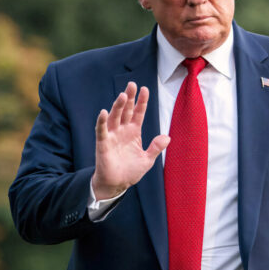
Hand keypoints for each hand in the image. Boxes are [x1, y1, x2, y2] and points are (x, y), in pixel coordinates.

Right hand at [90, 82, 168, 198]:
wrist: (117, 184)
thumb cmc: (131, 171)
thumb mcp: (147, 159)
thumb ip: (156, 147)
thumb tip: (167, 137)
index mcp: (133, 132)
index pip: (138, 113)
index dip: (141, 102)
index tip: (145, 89)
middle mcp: (122, 131)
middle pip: (126, 111)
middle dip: (129, 98)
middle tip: (132, 85)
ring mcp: (112, 136)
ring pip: (115, 117)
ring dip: (118, 106)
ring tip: (123, 95)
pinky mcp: (103, 144)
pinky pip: (101, 130)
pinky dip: (102, 122)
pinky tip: (104, 112)